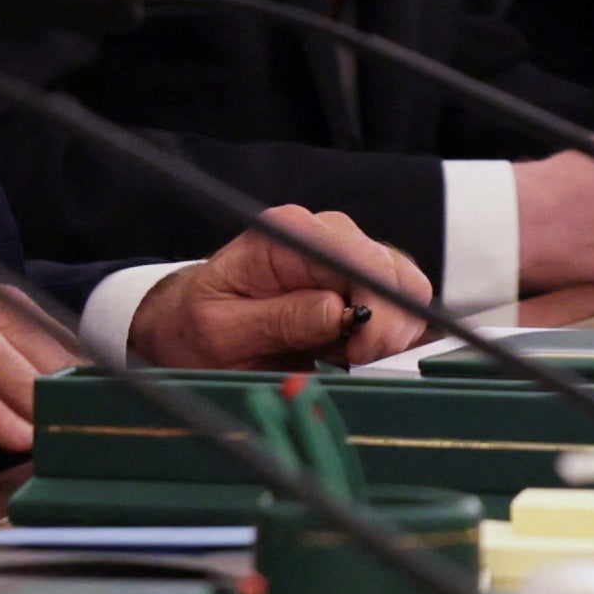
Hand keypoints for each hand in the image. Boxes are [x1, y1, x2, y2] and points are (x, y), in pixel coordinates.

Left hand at [131, 210, 431, 367]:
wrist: (188, 327)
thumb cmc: (197, 325)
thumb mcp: (223, 331)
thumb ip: (280, 319)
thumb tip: (337, 311)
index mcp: (286, 234)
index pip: (357, 257)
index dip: (374, 305)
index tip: (359, 350)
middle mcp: (322, 235)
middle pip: (392, 271)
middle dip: (386, 325)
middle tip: (355, 359)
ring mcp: (343, 258)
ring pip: (405, 289)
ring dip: (387, 334)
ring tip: (343, 356)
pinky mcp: (356, 284)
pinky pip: (398, 308)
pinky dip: (384, 338)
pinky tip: (348, 352)